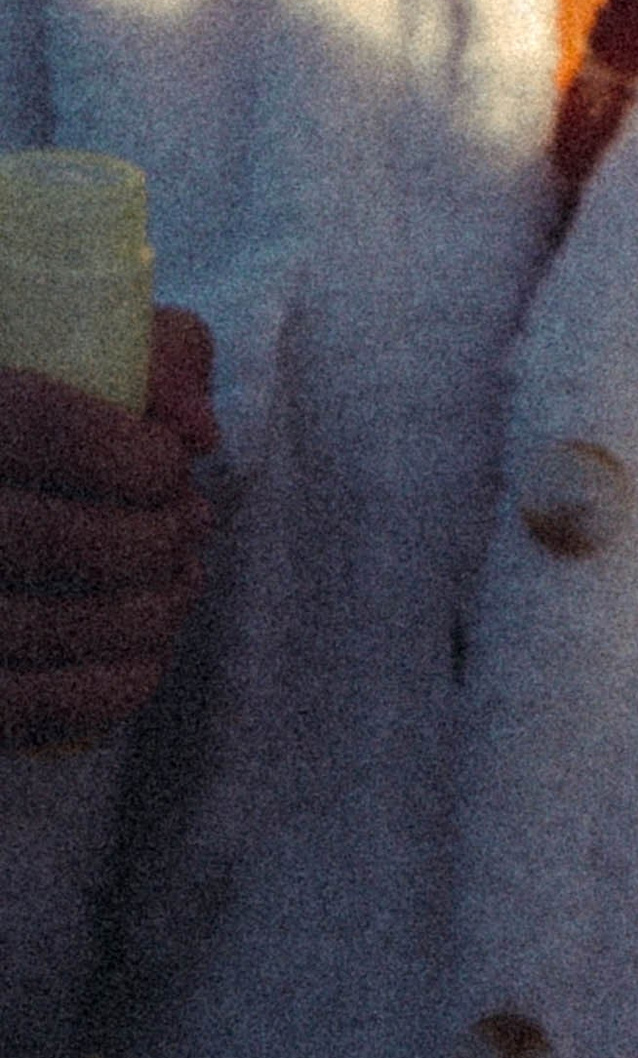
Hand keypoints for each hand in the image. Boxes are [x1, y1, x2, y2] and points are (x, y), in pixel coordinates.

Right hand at [0, 312, 216, 747]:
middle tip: (188, 527)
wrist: (2, 492)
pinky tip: (147, 657)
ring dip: (147, 614)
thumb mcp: (71, 349)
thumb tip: (198, 433)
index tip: (169, 463)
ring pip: (42, 629)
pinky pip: (26, 709)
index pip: (42, 428)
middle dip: (153, 540)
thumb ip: (151, 355)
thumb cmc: (28, 425)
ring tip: (181, 584)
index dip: (134, 456)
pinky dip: (109, 689)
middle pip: (50, 539)